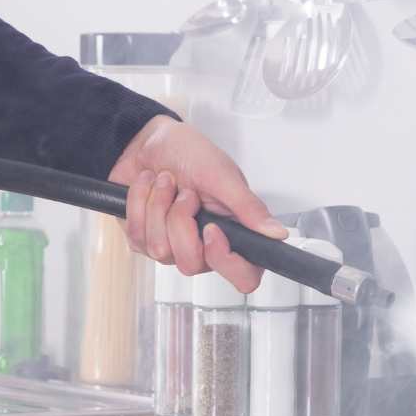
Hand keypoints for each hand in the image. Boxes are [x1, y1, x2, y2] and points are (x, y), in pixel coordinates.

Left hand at [109, 115, 285, 292]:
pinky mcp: (143, 240)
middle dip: (180, 221)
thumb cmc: (187, 152)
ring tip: (166, 183)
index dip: (227, 261)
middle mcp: (203, 245)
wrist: (147, 140)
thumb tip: (277, 234)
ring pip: (160, 250)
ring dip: (158, 207)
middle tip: (185, 192)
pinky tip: (148, 188)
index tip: (210, 229)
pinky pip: (137, 238)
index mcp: (232, 232)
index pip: (243, 276)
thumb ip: (248, 208)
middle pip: (191, 264)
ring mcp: (171, 246)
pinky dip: (139, 204)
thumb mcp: (222, 175)